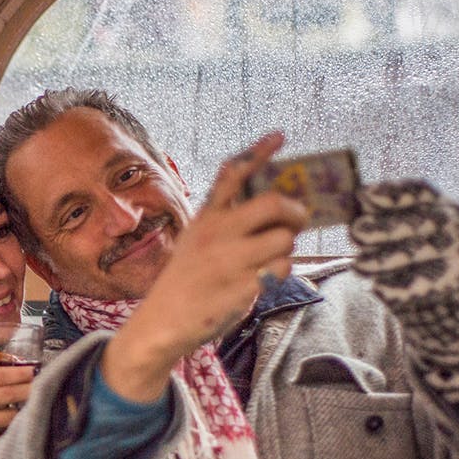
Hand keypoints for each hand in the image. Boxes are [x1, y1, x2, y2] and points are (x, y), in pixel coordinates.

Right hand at [0, 365, 34, 453]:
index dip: (17, 372)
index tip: (31, 370)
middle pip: (8, 393)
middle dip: (28, 388)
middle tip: (40, 384)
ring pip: (10, 414)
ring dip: (21, 410)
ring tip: (28, 404)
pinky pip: (1, 431)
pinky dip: (6, 428)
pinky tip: (10, 424)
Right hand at [105, 133, 308, 401]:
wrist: (163, 321)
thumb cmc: (185, 279)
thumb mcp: (193, 237)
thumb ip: (221, 212)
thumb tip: (264, 192)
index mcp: (206, 217)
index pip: (233, 174)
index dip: (259, 152)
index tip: (280, 136)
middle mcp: (217, 233)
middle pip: (275, 203)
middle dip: (296, 211)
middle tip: (296, 221)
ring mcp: (230, 259)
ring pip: (284, 239)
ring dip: (285, 248)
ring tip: (268, 259)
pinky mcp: (243, 285)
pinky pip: (282, 268)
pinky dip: (279, 272)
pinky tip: (260, 279)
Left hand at [349, 179, 458, 402]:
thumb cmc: (435, 269)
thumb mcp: (431, 240)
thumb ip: (401, 219)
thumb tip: (360, 202)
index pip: (425, 193)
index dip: (394, 193)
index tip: (363, 194)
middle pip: (421, 223)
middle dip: (384, 227)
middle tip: (355, 230)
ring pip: (412, 257)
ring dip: (378, 260)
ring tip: (359, 264)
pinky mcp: (445, 297)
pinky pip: (405, 288)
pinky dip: (386, 285)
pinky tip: (378, 285)